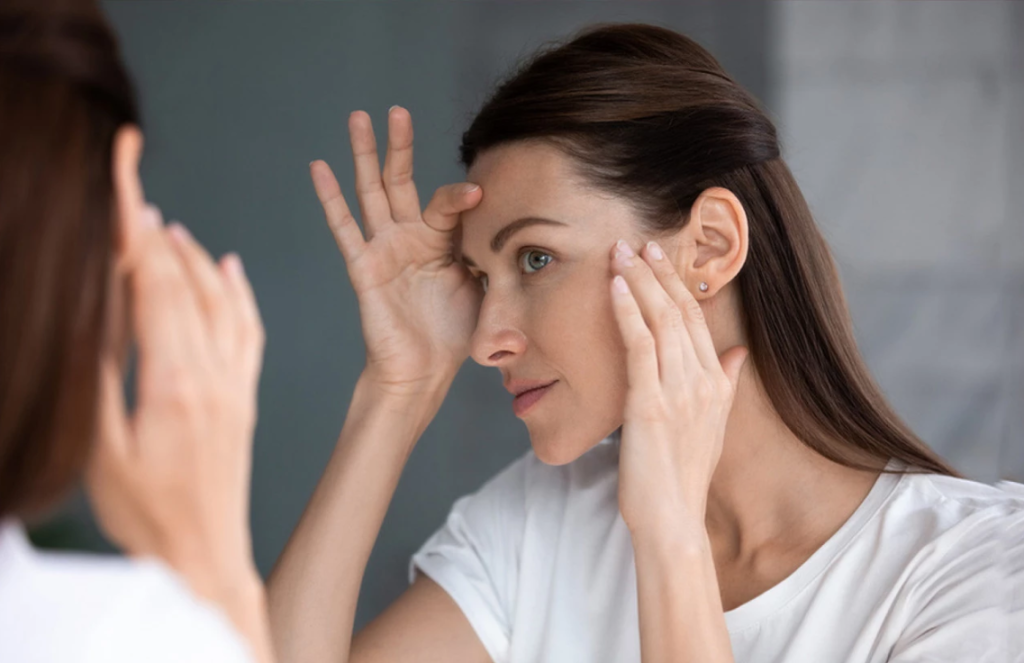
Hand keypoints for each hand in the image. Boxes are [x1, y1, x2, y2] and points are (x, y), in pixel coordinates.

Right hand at [86, 204, 265, 596]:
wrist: (204, 556)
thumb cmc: (147, 515)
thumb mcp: (102, 452)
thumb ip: (100, 381)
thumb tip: (93, 317)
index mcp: (173, 383)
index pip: (153, 287)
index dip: (136, 233)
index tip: (125, 189)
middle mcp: (212, 375)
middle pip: (185, 285)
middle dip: (157, 234)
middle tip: (135, 193)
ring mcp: (234, 385)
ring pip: (222, 302)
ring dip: (195, 258)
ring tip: (169, 228)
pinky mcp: (244, 398)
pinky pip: (249, 332)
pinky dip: (240, 294)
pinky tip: (231, 270)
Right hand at [311, 107, 483, 396]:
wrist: (424, 371)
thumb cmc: (454, 334)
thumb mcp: (485, 288)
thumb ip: (493, 257)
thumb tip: (525, 237)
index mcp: (441, 241)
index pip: (447, 203)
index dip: (461, 197)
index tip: (479, 194)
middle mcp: (410, 237)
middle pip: (401, 181)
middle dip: (398, 145)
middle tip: (396, 110)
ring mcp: (384, 249)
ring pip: (371, 192)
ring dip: (363, 155)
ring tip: (357, 117)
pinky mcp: (364, 267)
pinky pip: (345, 228)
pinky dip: (331, 198)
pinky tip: (320, 167)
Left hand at [609, 239, 747, 537]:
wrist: (673, 518)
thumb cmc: (683, 475)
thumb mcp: (713, 425)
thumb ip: (726, 383)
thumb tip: (739, 352)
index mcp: (716, 384)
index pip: (696, 319)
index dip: (676, 284)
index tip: (659, 257)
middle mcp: (702, 381)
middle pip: (679, 311)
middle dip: (656, 272)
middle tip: (636, 241)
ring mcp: (677, 391)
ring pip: (659, 320)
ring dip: (638, 281)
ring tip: (620, 252)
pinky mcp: (650, 403)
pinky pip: (638, 345)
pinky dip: (627, 311)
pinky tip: (614, 287)